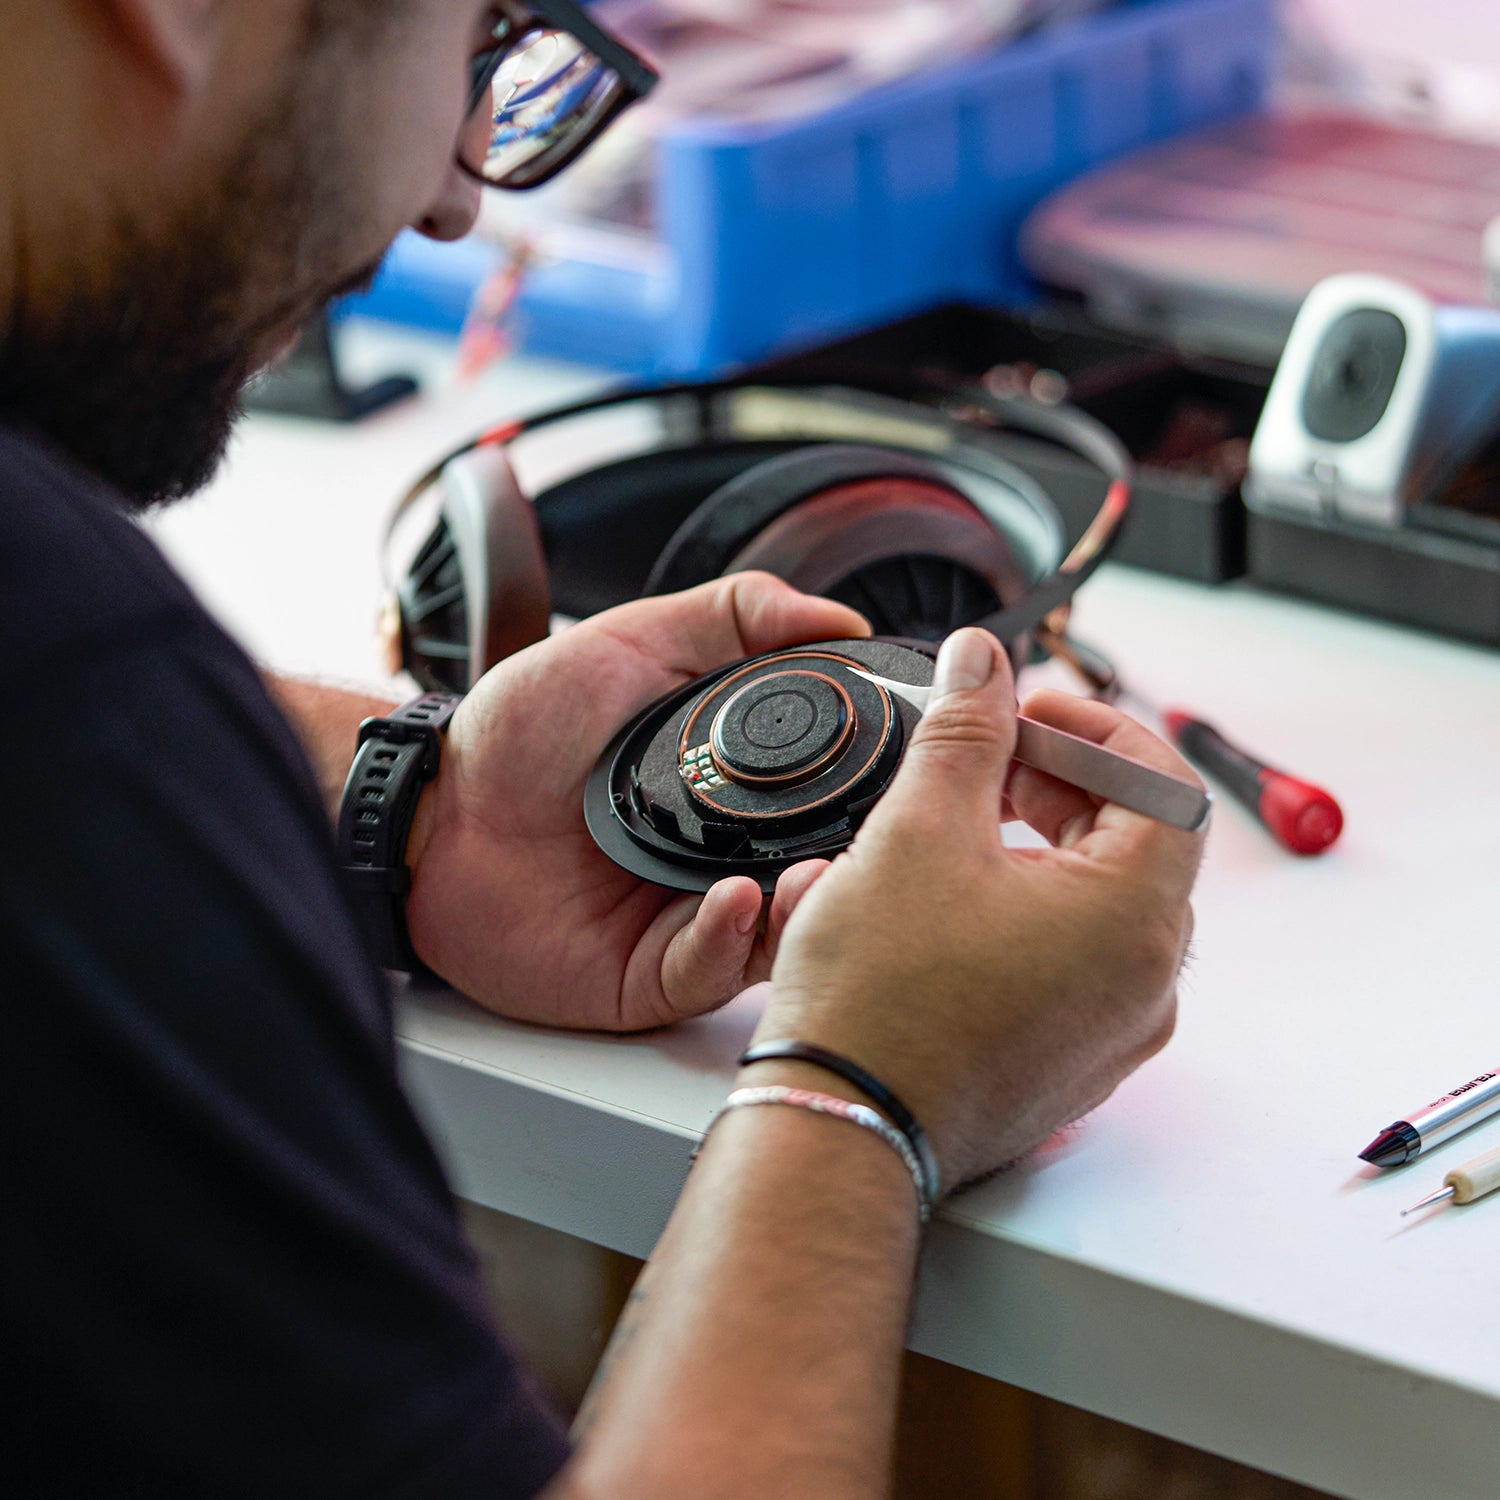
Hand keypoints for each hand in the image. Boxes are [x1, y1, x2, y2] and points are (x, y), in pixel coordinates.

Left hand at [403, 573, 867, 1030]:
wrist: (434, 801)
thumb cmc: (523, 726)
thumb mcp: (634, 640)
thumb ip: (737, 615)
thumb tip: (843, 616)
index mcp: (738, 788)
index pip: (835, 798)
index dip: (877, 790)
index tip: (914, 769)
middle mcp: (726, 858)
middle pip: (819, 875)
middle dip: (857, 865)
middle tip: (882, 840)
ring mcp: (690, 919)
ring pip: (778, 936)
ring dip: (806, 910)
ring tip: (815, 878)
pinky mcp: (647, 975)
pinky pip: (708, 972)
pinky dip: (731, 941)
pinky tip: (736, 901)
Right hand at [757, 628, 1204, 1190]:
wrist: (837, 1128)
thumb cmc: (879, 999)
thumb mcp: (920, 830)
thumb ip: (965, 731)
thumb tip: (985, 662)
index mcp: (1135, 919)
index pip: (1163, 784)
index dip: (1095, 729)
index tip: (1027, 710)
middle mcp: (1144, 983)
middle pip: (1130, 843)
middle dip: (1057, 783)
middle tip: (985, 759)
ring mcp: (1108, 1032)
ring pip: (1090, 904)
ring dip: (1031, 847)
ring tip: (949, 829)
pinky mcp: (1064, 1063)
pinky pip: (1063, 963)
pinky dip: (1019, 913)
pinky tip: (942, 903)